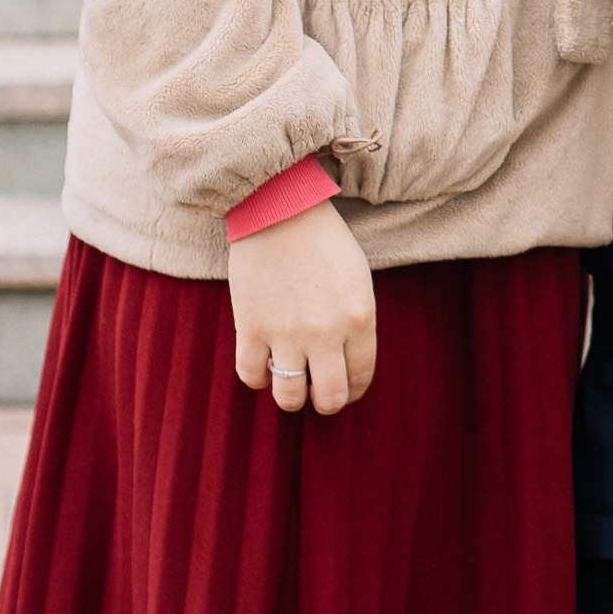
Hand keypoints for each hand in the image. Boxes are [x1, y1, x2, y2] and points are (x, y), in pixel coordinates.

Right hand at [230, 199, 376, 417]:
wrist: (279, 210)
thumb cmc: (323, 241)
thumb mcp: (357, 280)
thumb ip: (357, 321)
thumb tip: (347, 360)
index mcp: (360, 318)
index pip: (361, 377)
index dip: (352, 391)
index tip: (344, 390)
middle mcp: (326, 333)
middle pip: (329, 397)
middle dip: (325, 403)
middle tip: (318, 394)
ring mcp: (287, 333)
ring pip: (289, 397)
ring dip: (291, 397)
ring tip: (290, 384)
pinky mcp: (252, 328)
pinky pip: (251, 376)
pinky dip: (257, 378)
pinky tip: (263, 365)